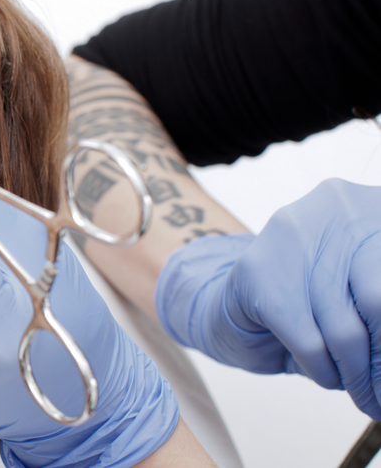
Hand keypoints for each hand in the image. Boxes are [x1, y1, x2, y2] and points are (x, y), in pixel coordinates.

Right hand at [156, 179, 380, 418]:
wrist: (230, 306)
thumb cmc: (313, 304)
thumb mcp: (366, 293)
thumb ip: (380, 304)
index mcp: (372, 207)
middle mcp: (335, 210)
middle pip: (377, 299)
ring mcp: (291, 237)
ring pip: (345, 328)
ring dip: (357, 372)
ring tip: (363, 389)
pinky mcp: (256, 274)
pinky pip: (310, 342)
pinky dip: (324, 370)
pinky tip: (327, 375)